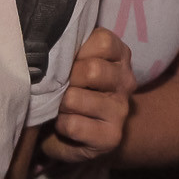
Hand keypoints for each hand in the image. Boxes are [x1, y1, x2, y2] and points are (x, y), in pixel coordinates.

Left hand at [42, 27, 133, 162]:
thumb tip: (52, 42)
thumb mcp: (71, 58)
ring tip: (58, 105)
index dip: (77, 50)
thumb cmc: (67, 85)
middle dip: (64, 78)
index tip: (67, 60)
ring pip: (76, 98)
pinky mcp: (111, 136)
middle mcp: (126, 81)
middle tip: (58, 86)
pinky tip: (62, 124)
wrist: (66, 130)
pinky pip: (74, 125)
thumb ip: (70, 45)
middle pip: (92, 70)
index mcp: (119, 55)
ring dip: (59, 102)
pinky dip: (60, 124)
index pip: (103, 42)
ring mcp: (121, 110)